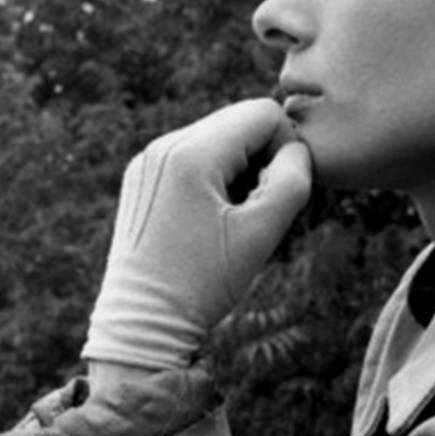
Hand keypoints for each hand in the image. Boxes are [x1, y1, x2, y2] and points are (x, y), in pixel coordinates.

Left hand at [82, 99, 312, 370]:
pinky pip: (190, 155)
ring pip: (215, 137)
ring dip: (236, 168)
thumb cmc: (204, 282)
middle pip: (238, 121)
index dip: (286, 148)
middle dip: (260, 158)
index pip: (263, 113)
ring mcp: (146, 159)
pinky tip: (206, 219)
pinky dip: (211, 176)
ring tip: (228, 218)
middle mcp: (162, 145)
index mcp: (190, 153)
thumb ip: (292, 180)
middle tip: (252, 210)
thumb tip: (294, 149)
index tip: (274, 195)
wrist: (142, 321)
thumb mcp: (261, 233)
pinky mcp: (140, 176)